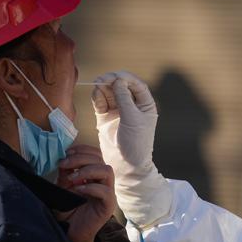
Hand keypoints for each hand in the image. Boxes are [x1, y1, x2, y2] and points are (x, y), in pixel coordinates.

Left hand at [56, 144, 115, 241]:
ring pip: (107, 171)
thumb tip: (65, 159)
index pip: (95, 154)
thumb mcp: (63, 187)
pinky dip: (91, 187)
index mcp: (94, 175)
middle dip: (80, 158)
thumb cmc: (69, 210)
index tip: (66, 153)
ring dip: (87, 170)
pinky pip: (105, 191)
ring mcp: (108, 193)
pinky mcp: (108, 205)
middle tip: (64, 164)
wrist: (71, 233)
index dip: (82, 150)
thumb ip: (65, 174)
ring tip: (72, 177)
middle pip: (100, 159)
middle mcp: (103, 181)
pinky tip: (78, 189)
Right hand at [91, 71, 171, 227]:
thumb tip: (118, 80)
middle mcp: (132, 106)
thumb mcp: (132, 119)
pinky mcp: (105, 118)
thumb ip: (124, 99)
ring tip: (97, 86)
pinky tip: (96, 94)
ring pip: (109, 93)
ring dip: (103, 88)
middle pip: (121, 86)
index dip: (125, 78)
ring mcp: (118, 111)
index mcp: (145, 105)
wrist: (126, 166)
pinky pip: (100, 102)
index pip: (136, 85)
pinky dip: (97, 97)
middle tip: (102, 79)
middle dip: (112, 81)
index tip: (115, 76)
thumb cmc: (136, 144)